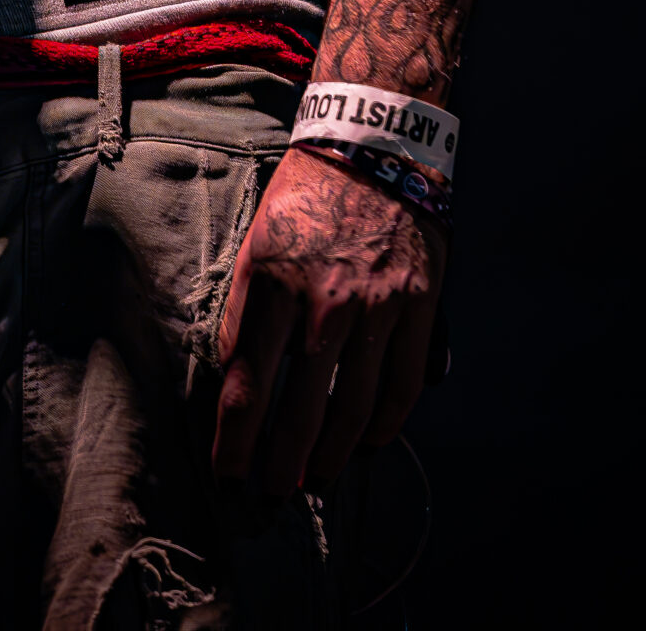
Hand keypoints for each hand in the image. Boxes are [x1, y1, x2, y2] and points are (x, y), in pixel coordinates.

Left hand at [212, 145, 444, 494]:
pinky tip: (367, 443)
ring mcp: (376, 307)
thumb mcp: (256, 241)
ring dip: (331, 457)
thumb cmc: (306, 196)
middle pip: (299, 413)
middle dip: (281, 467)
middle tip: (269, 498)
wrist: (373, 147)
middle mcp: (324, 301)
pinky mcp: (417, 306)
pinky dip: (384, 425)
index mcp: (273, 282)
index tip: (227, 476)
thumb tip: (235, 372)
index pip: (248, 385)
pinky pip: (401, 385)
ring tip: (314, 481)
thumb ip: (246, 308)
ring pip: (353, 410)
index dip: (235, 443)